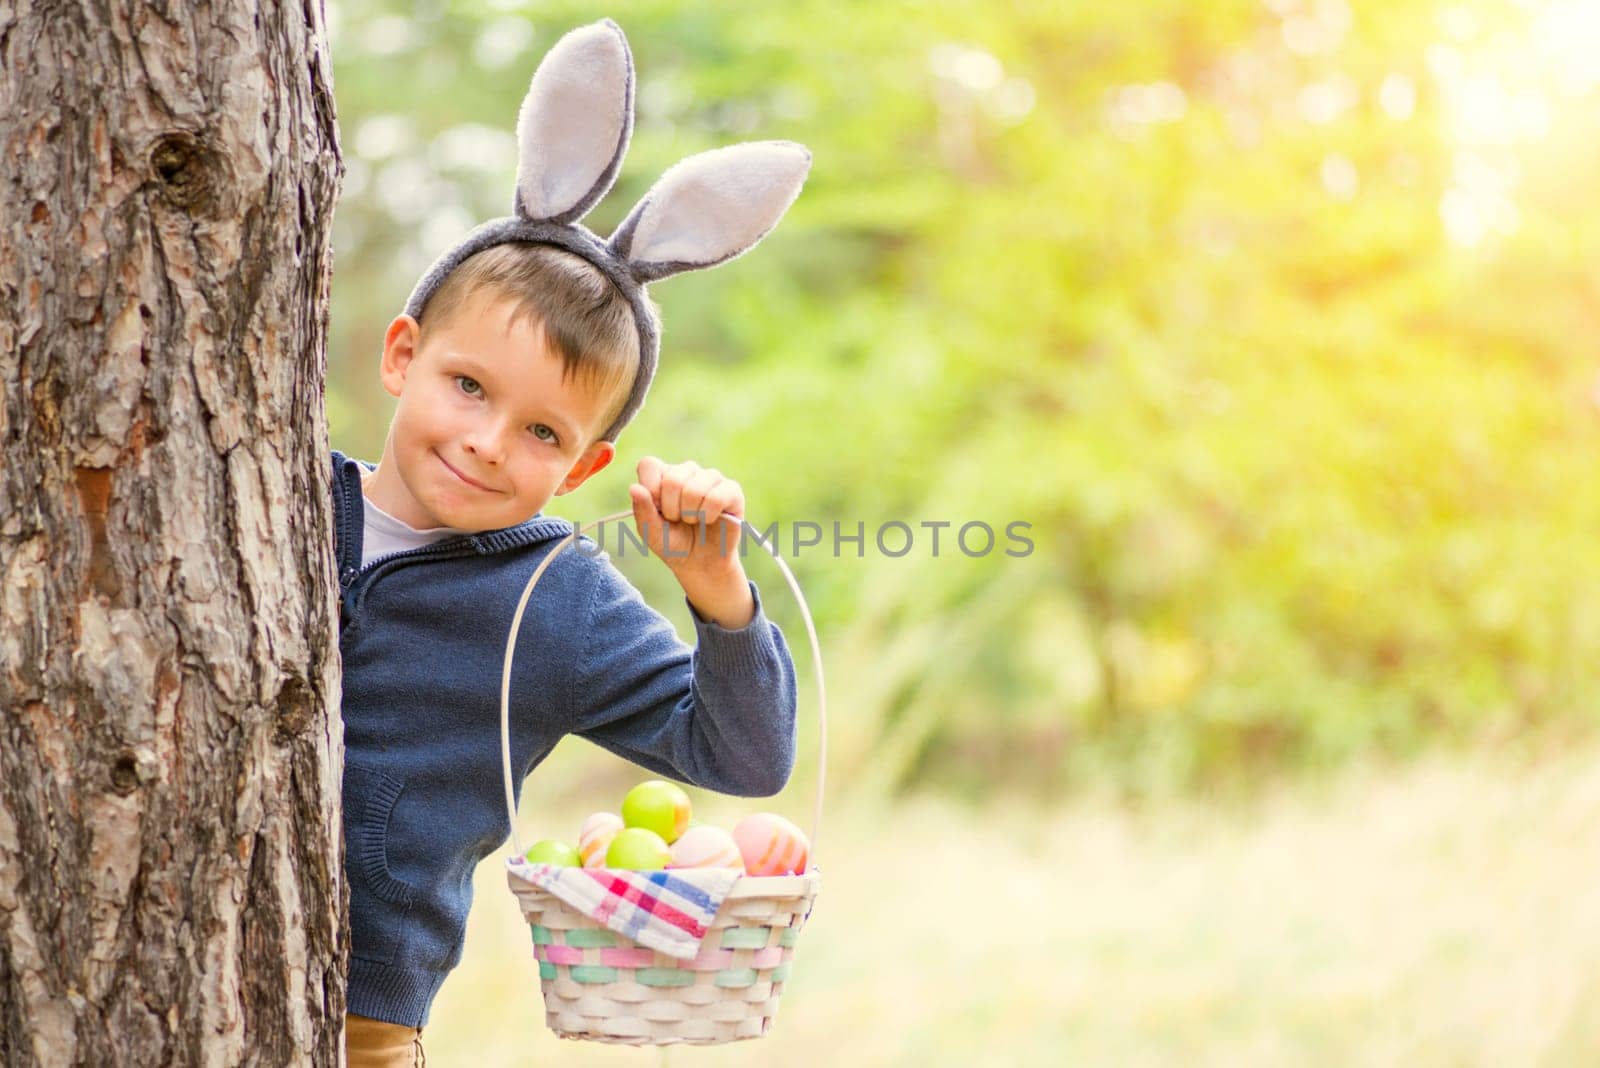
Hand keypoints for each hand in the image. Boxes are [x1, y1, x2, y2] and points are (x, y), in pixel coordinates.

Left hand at [629, 457, 753, 627]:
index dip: (650, 489)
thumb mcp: (651, 532)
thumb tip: (634, 488)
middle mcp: (687, 471)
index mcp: (663, 476)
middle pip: (672, 478)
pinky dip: (708, 515)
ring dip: (691, 514)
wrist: (701, 564)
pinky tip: (710, 520)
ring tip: (694, 521)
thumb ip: (642, 510)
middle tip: (678, 520)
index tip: (657, 509)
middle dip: (672, 509)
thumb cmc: (674, 544)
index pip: (649, 465)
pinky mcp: (732, 490)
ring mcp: (711, 478)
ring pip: (695, 488)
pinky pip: (717, 496)